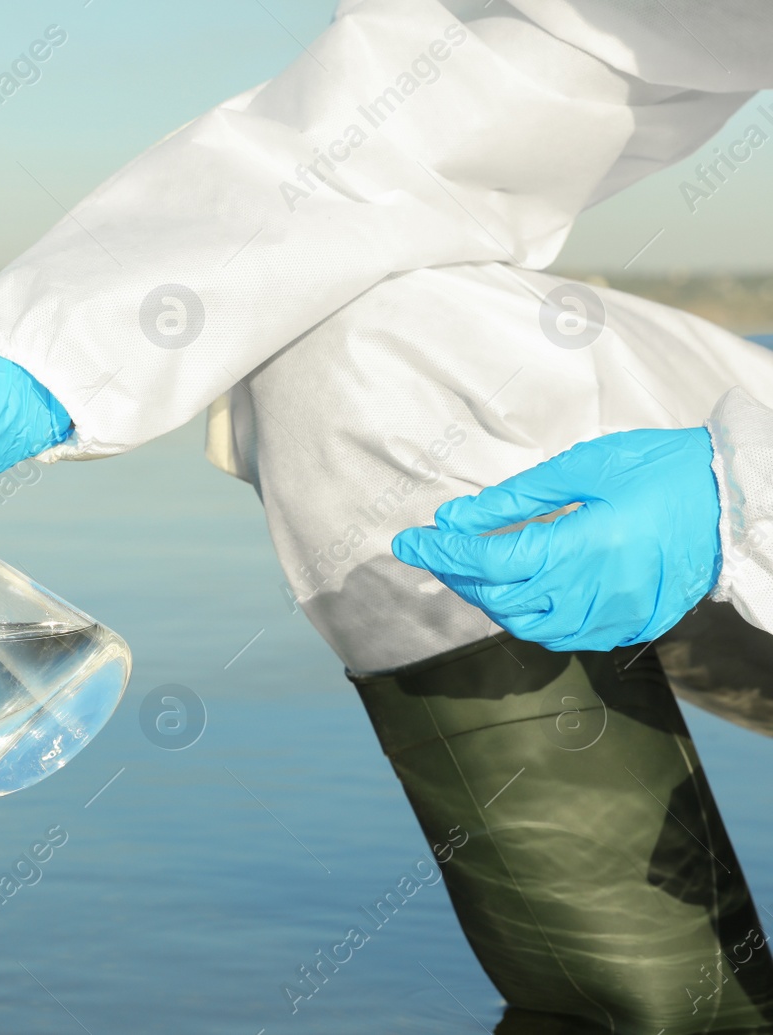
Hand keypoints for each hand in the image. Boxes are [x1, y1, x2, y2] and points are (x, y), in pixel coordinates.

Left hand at [391, 427, 720, 650]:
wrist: (734, 501)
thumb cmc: (660, 470)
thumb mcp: (583, 469)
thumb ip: (515, 499)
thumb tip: (454, 517)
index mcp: (582, 548)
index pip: (488, 560)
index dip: (441, 552)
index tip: (406, 542)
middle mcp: (594, 593)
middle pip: (500, 598)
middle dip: (457, 575)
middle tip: (434, 549)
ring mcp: (614, 617)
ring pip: (527, 627)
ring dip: (489, 601)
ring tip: (469, 569)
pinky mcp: (629, 627)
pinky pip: (563, 636)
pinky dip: (529, 617)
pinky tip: (517, 592)